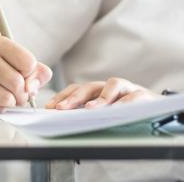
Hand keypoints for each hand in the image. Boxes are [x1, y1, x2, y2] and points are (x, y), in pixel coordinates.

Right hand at [0, 35, 51, 113]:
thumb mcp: (17, 61)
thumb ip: (37, 71)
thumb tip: (33, 86)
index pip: (28, 62)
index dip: (30, 73)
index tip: (23, 73)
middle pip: (17, 82)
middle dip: (23, 92)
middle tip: (19, 92)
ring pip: (6, 98)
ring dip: (12, 102)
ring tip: (8, 96)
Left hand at [46, 78, 161, 109]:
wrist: (155, 109)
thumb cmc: (125, 112)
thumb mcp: (103, 113)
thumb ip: (86, 114)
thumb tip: (62, 121)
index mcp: (97, 90)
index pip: (75, 89)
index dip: (62, 96)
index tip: (49, 107)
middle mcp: (109, 86)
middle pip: (88, 87)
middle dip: (73, 97)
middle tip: (61, 108)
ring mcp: (126, 88)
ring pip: (112, 85)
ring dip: (100, 98)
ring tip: (89, 109)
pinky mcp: (143, 95)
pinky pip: (134, 96)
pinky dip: (125, 103)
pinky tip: (117, 111)